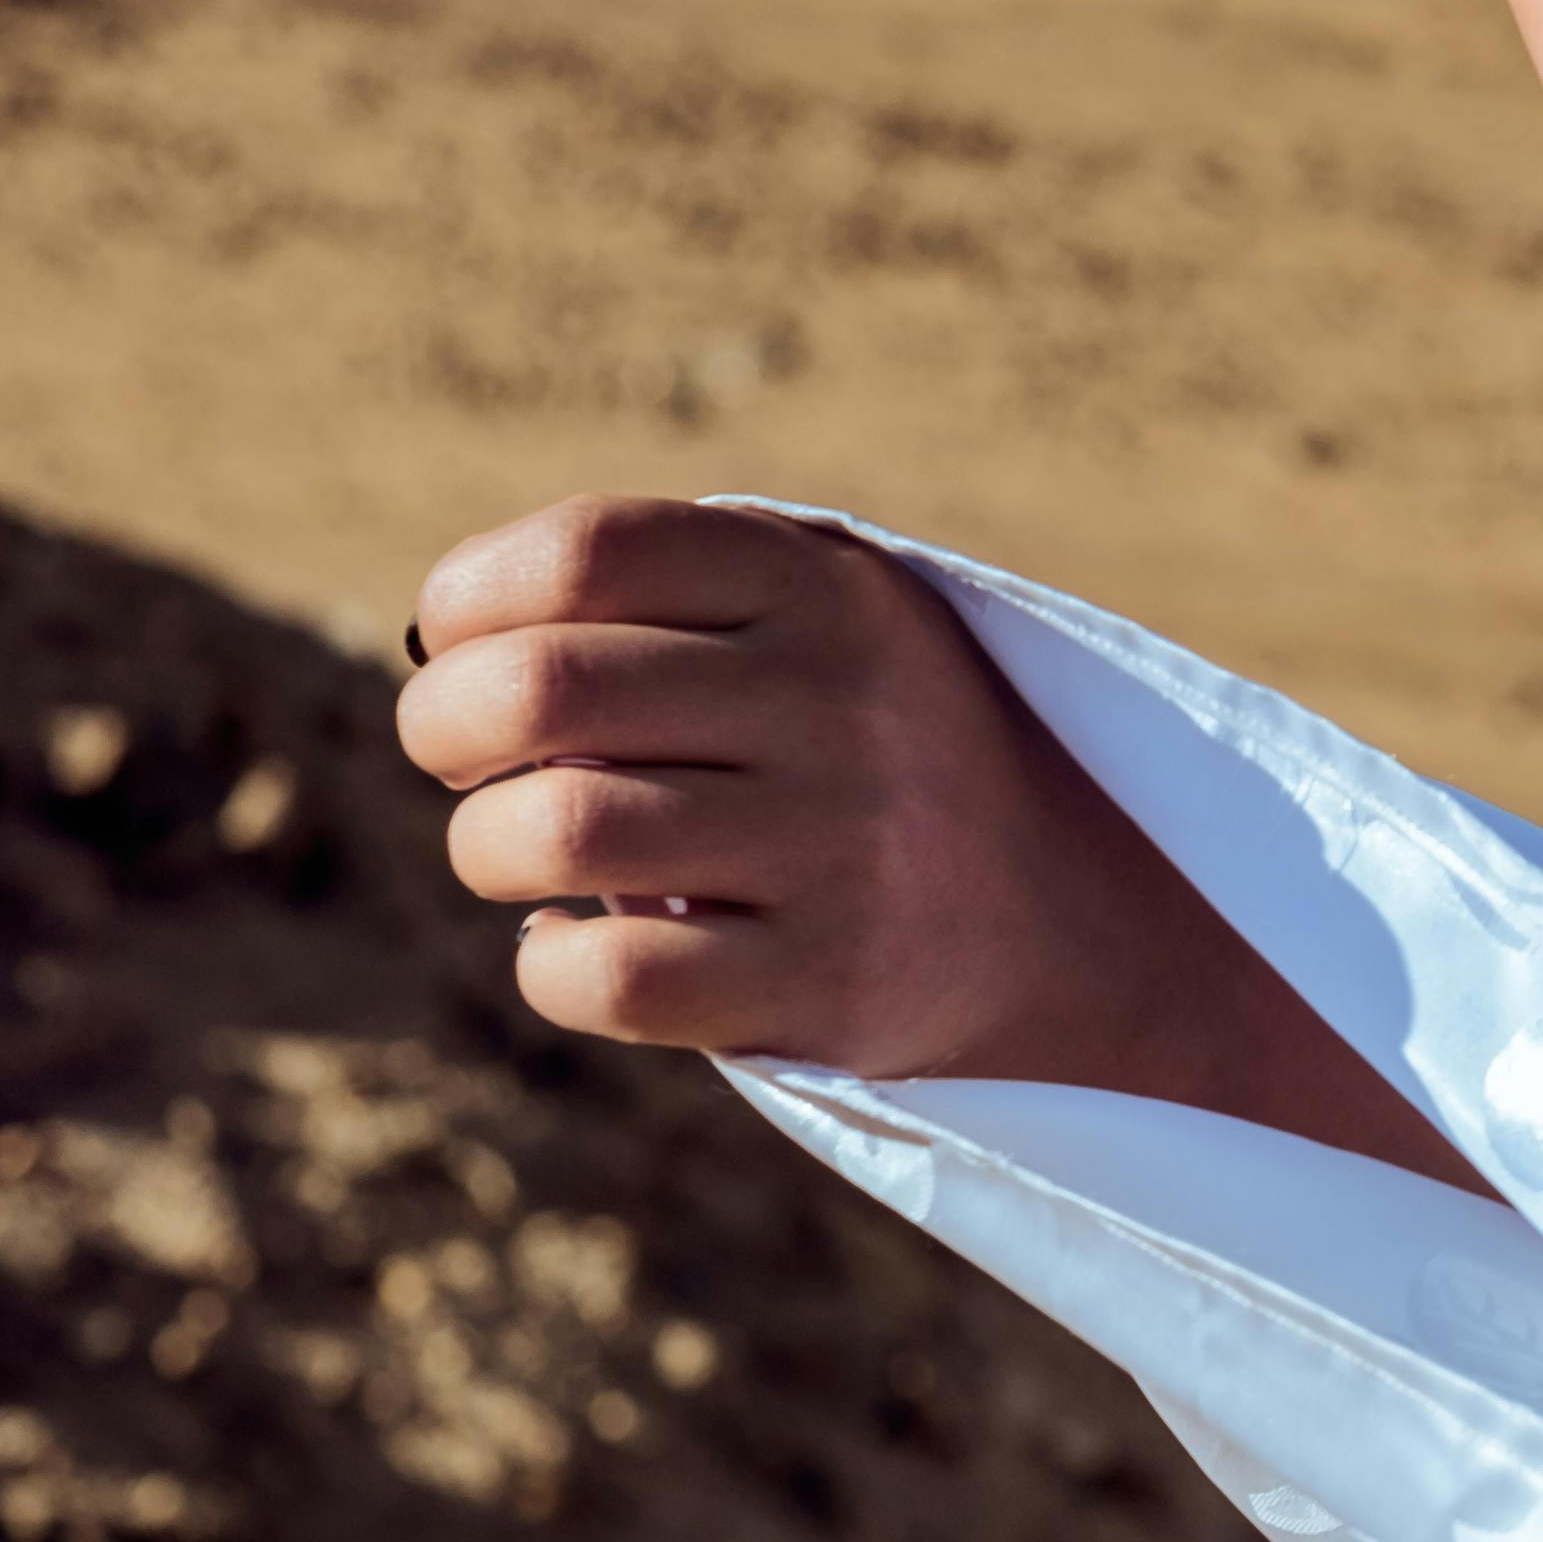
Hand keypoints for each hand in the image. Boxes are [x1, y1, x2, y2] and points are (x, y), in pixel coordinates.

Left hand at [400, 496, 1477, 1184]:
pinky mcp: (832, 987)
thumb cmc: (901, 759)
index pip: (583, 553)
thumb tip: (446, 634)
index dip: (470, 599)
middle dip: (442, 727)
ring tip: (517, 854)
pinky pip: (608, 978)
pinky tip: (581, 944)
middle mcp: (841, 704)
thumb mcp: (839, 625)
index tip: (458, 643)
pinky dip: (550, 964)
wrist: (1100, 932)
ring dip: (486, 848)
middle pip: (539, 689)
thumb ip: (681, 595)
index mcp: (832, 590)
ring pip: (553, 832)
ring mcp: (842, 848)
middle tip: (457, 758)